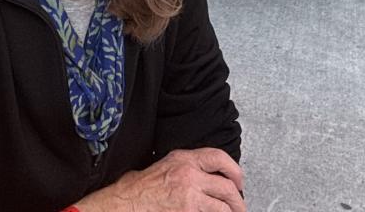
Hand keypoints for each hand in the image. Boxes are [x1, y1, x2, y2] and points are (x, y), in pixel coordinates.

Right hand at [80, 149, 244, 211]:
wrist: (124, 203)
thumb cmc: (138, 189)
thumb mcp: (164, 166)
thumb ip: (186, 168)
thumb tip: (205, 177)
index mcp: (183, 159)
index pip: (218, 157)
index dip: (234, 170)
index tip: (238, 180)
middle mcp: (189, 173)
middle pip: (227, 185)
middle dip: (237, 199)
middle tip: (240, 206)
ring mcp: (190, 193)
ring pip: (224, 204)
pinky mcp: (188, 211)